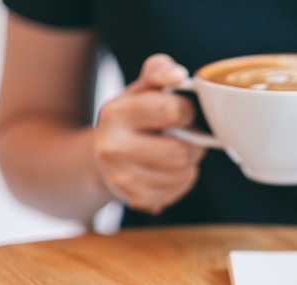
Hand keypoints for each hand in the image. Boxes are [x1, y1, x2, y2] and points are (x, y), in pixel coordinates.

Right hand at [94, 54, 204, 213]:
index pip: (170, 111)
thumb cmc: (133, 119)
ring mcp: (122, 179)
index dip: (186, 111)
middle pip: (179, 152)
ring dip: (189, 162)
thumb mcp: (141, 89)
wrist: (105, 158)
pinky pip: (178, 190)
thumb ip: (158, 71)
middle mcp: (112, 149)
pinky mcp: (136, 199)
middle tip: (183, 137)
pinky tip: (167, 170)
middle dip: (191, 143)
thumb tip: (177, 75)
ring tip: (174, 152)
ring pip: (183, 173)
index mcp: (115, 114)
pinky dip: (181, 180)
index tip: (181, 112)